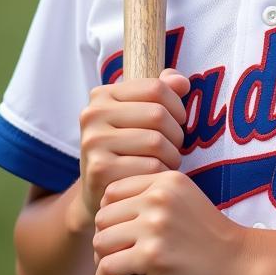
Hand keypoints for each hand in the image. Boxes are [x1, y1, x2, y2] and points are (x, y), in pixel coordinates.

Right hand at [78, 69, 190, 220]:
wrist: (98, 192)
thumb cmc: (127, 148)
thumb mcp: (140, 114)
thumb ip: (162, 91)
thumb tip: (182, 82)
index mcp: (103, 95)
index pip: (156, 87)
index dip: (176, 105)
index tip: (178, 120)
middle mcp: (93, 114)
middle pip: (158, 114)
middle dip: (176, 134)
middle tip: (174, 147)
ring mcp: (93, 142)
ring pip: (156, 141)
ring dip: (172, 156)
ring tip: (167, 162)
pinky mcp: (99, 170)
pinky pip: (151, 167)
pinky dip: (161, 173)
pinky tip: (154, 178)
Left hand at [92, 170, 253, 274]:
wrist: (238, 263)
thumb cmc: (210, 236)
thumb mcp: (185, 198)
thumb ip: (159, 192)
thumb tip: (120, 202)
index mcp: (166, 180)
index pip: (113, 190)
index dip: (108, 211)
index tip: (115, 229)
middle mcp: (158, 198)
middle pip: (103, 215)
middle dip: (102, 236)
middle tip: (110, 253)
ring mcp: (155, 227)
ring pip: (102, 240)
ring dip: (100, 258)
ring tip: (110, 267)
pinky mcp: (153, 257)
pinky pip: (109, 265)